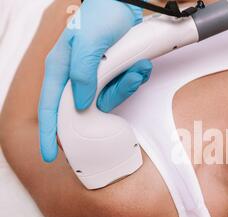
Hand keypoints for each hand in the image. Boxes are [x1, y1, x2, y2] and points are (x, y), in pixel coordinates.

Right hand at [38, 0, 152, 162]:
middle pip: (89, 106)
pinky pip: (123, 87)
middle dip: (115, 95)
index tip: (49, 155)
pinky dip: (135, 77)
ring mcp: (95, 75)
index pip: (50, 106)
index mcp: (61, 67)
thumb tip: (83, 103)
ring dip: (128, 84)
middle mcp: (76, 74)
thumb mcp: (87, 42)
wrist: (125, 2)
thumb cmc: (102, 13)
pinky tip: (141, 64)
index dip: (49, 132)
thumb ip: (82, 74)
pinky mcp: (112, 72)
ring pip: (110, 97)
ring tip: (138, 64)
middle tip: (129, 78)